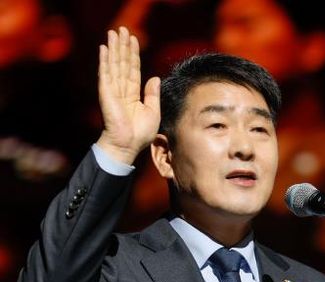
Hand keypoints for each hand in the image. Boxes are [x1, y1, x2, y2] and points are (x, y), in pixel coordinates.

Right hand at [96, 27, 159, 164]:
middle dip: (122, 46)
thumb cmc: (140, 133)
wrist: (128, 145)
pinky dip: (104, 60)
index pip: (133, 69)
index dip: (133, 54)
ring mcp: (113, 90)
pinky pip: (105, 73)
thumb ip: (153, 94)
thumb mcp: (153, 111)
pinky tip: (104, 48)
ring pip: (114, 64)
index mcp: (133, 94)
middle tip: (122, 28)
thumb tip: (155, 77)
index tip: (133, 39)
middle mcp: (122, 90)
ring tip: (114, 32)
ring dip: (114, 47)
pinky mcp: (106, 93)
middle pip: (123, 63)